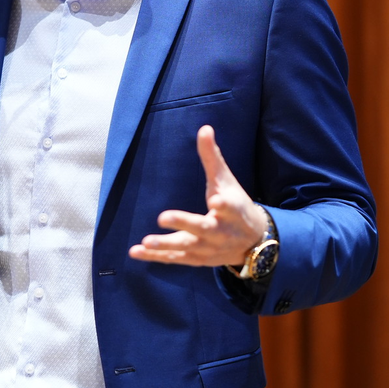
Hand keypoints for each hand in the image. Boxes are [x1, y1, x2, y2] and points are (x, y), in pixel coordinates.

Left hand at [128, 125, 266, 266]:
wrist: (254, 243)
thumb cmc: (237, 206)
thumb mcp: (227, 182)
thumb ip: (212, 157)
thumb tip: (204, 128)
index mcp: (233, 211)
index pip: (230, 206)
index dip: (224, 204)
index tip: (217, 201)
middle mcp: (221, 231)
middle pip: (203, 228)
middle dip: (184, 223)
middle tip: (163, 217)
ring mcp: (209, 248)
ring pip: (186, 248)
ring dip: (165, 245)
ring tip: (145, 241)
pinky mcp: (197, 259)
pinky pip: (174, 259)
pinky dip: (155, 257)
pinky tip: (134, 251)